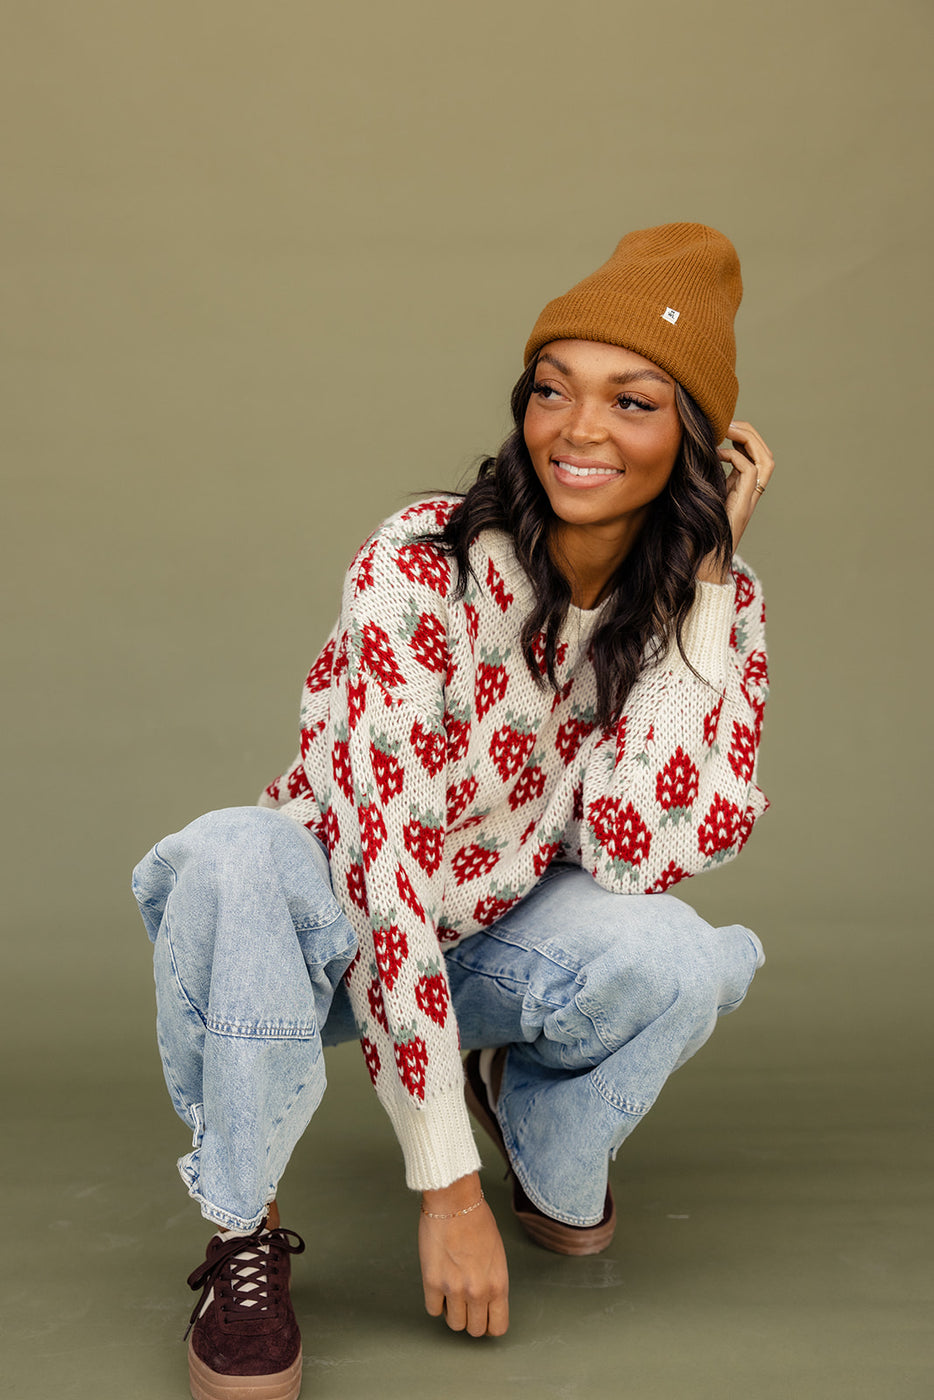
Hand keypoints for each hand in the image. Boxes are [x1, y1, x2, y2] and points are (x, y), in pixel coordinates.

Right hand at [419, 1172, 508, 1335]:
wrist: (454, 1202)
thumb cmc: (477, 1220)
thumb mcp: (497, 1255)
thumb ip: (492, 1280)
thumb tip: (486, 1299)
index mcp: (498, 1284)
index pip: (497, 1327)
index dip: (489, 1323)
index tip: (483, 1316)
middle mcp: (478, 1291)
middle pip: (475, 1330)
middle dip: (471, 1319)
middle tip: (466, 1303)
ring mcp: (454, 1289)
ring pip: (454, 1325)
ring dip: (452, 1312)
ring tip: (452, 1293)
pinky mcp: (432, 1282)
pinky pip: (433, 1310)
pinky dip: (436, 1302)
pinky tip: (439, 1286)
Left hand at [697, 419, 774, 582]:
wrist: (697, 566)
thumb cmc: (689, 537)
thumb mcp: (691, 499)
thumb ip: (694, 480)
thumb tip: (678, 456)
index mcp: (737, 490)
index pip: (752, 456)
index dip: (741, 437)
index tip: (720, 428)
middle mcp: (747, 494)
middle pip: (765, 454)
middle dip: (749, 432)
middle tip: (727, 422)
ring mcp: (748, 500)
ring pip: (766, 460)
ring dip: (749, 439)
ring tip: (728, 430)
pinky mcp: (743, 505)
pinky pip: (750, 470)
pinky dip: (735, 456)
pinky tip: (716, 455)